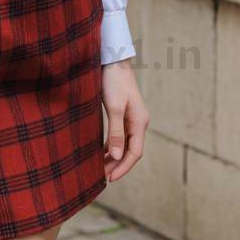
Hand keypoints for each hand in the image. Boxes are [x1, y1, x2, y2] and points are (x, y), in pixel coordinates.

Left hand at [101, 59, 148, 182]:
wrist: (112, 60)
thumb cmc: (113, 81)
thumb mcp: (113, 107)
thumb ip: (115, 132)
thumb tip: (116, 156)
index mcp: (139, 122)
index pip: (134, 153)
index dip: (122, 167)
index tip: (110, 179)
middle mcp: (138, 122)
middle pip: (130, 151)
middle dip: (117, 166)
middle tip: (102, 178)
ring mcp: (131, 118)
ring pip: (125, 145)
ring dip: (114, 157)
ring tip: (100, 169)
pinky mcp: (123, 113)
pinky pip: (119, 136)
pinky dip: (111, 146)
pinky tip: (102, 152)